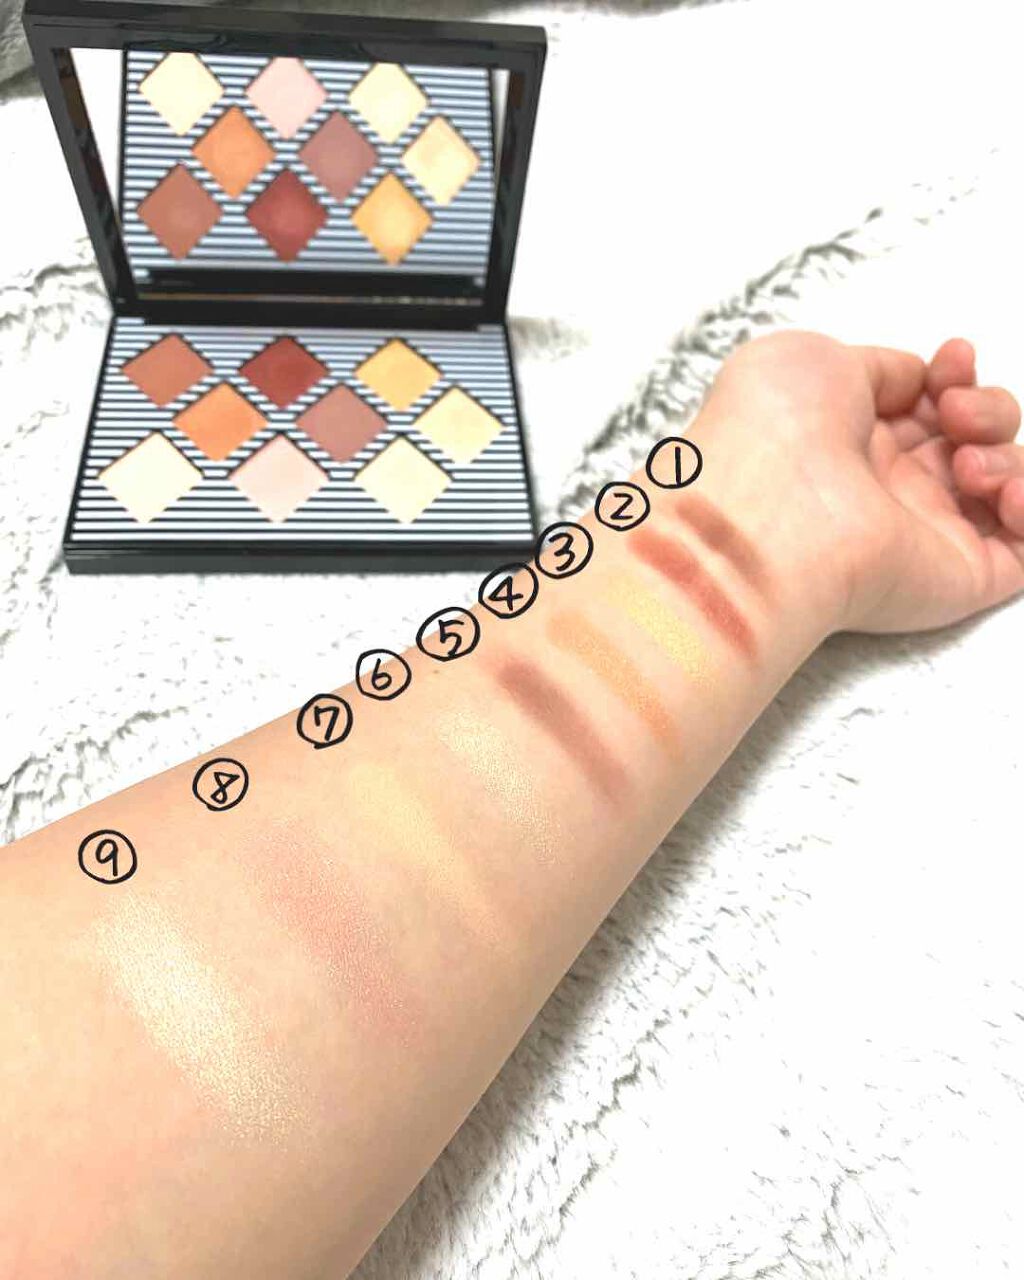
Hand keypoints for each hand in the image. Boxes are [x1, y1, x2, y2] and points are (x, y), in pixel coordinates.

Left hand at [701, 330, 1023, 633]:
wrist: (770, 509)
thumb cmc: (773, 431)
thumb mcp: (812, 360)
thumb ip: (877, 369)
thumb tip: (916, 382)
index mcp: (850, 438)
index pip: (927, 406)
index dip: (954, 377)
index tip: (952, 362)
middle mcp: (887, 488)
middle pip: (973, 440)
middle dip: (985, 410)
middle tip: (953, 414)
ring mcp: (922, 535)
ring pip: (1003, 487)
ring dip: (1004, 456)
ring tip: (965, 464)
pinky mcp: (957, 578)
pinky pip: (1022, 553)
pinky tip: (1002, 493)